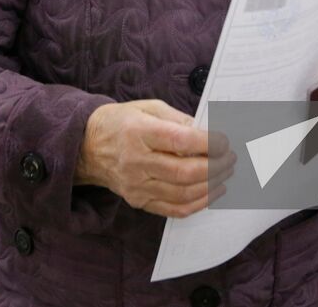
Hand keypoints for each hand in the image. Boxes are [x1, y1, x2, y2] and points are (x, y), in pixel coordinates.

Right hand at [76, 100, 235, 218]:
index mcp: (138, 132)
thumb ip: (179, 120)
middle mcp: (136, 161)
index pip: (180, 141)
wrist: (87, 147)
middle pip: (184, 172)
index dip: (209, 143)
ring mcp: (137, 185)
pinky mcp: (139, 201)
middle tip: (231, 158)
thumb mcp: (149, 108)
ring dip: (212, 186)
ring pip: (183, 194)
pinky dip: (198, 203)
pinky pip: (174, 209)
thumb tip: (208, 133)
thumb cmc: (122, 122)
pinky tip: (212, 191)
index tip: (225, 141)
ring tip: (226, 173)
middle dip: (216, 167)